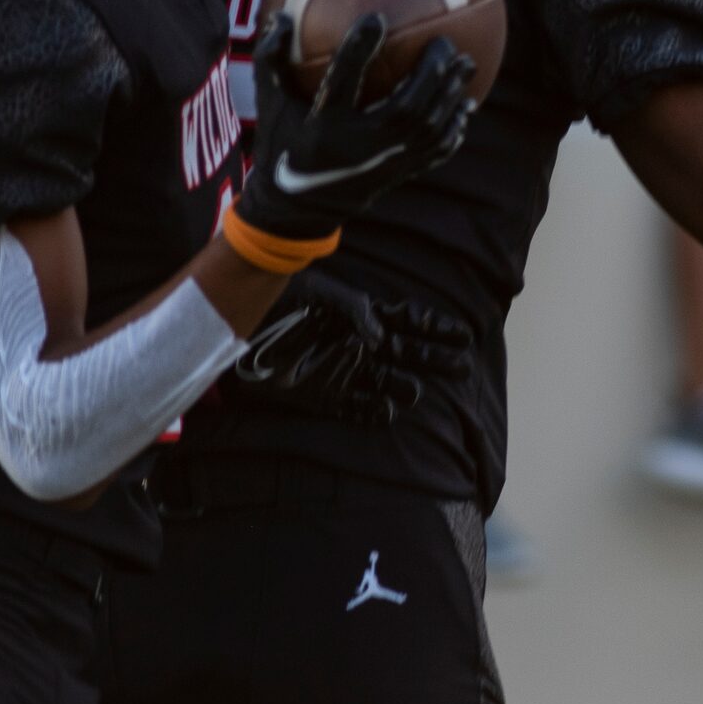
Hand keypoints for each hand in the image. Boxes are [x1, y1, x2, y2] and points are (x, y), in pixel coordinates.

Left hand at [225, 268, 472, 424]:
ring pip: (385, 382)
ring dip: (402, 387)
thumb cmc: (280, 293)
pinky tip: (387, 414)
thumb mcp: (318, 289)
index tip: (463, 335)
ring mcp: (343, 369)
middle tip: (463, 368)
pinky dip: (371, 412)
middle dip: (435, 359)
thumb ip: (353, 308)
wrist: (239, 318)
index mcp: (361, 314)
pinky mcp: (322, 394)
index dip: (436, 328)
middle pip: (406, 353)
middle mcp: (358, 343)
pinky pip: (354, 407)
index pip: (409, 321)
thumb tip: (383, 335)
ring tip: (415, 393)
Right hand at [233, 13, 474, 240]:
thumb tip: (281, 16)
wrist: (297, 207)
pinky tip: (466, 105)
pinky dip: (454, 127)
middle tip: (444, 42)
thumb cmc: (282, 142)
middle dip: (429, 74)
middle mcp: (357, 148)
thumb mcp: (269, 104)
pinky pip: (435, 152)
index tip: (376, 17)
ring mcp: (382, 166)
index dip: (358, 51)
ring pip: (427, 130)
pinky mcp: (398, 176)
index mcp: (322, 126)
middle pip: (404, 109)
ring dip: (451, 94)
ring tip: (467, 63)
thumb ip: (270, 60)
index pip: (341, 82)